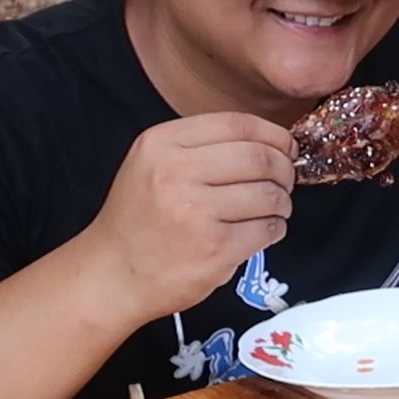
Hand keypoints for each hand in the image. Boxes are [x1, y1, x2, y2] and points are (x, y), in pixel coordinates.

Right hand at [80, 113, 296, 322]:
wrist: (113, 274)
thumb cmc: (140, 219)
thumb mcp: (152, 163)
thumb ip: (202, 146)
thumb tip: (271, 141)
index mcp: (161, 144)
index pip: (237, 124)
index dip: (273, 134)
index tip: (286, 146)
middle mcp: (176, 173)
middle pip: (260, 157)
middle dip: (284, 169)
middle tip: (285, 180)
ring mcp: (196, 212)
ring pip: (269, 194)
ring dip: (281, 202)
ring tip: (273, 209)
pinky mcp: (215, 249)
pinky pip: (268, 229)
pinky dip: (275, 229)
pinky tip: (262, 231)